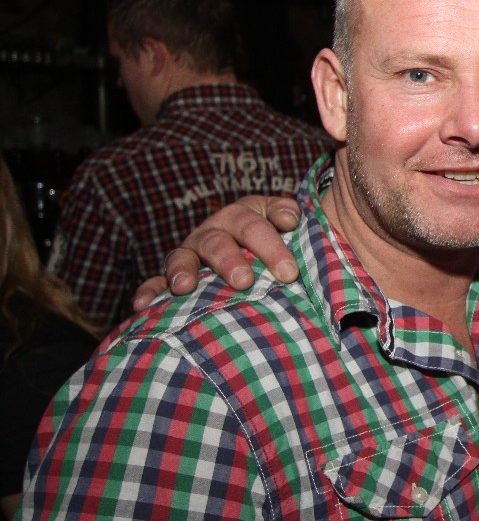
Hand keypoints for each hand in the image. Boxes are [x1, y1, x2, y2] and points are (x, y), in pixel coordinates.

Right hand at [130, 195, 303, 310]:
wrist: (253, 250)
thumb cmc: (278, 243)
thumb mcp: (288, 225)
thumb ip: (292, 219)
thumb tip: (291, 218)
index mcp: (245, 214)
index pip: (256, 223)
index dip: (271, 243)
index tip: (288, 264)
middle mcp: (215, 230)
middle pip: (220, 241)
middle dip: (231, 261)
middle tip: (244, 282)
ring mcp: (192, 251)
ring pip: (185, 257)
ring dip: (184, 272)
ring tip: (185, 288)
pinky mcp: (173, 274)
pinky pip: (156, 281)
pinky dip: (149, 291)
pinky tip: (143, 305)